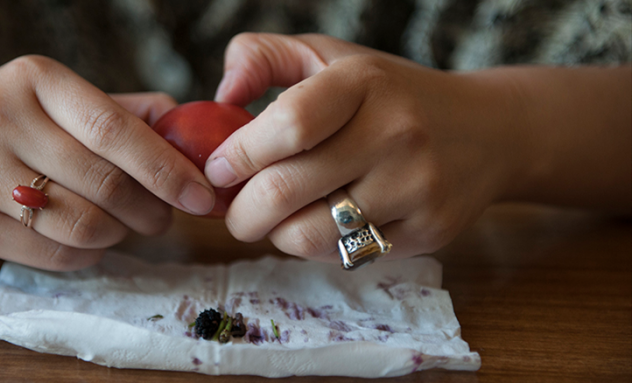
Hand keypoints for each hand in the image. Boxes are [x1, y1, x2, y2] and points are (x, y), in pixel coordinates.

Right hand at [0, 56, 216, 269]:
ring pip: (83, 225)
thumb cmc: (5, 120)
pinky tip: (91, 240)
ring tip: (126, 225)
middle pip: (104, 184)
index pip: (115, 129)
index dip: (166, 167)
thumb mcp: (54, 98)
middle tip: (167, 216)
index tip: (201, 194)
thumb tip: (187, 127)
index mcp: (35, 80)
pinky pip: (54, 255)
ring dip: (121, 234)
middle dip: (152, 209)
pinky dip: (88, 255)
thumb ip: (120, 111)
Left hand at [207, 33, 532, 261]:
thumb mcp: (330, 58)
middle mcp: (395, 134)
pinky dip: (314, 247)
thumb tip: (223, 95)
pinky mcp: (426, 231)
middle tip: (233, 209)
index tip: (218, 169)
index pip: (287, 126)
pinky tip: (318, 223)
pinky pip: (343, 255)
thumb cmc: (389, 94)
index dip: (237, 155)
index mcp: (364, 83)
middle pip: (286, 191)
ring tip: (273, 218)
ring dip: (273, 234)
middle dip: (239, 211)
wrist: (487, 131)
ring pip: (308, 235)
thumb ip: (265, 58)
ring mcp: (415, 187)